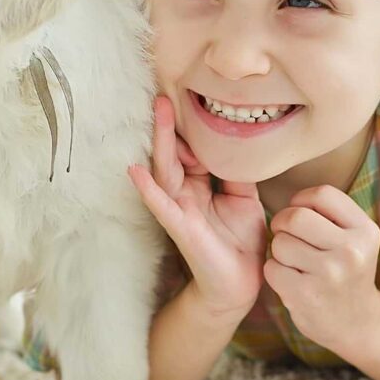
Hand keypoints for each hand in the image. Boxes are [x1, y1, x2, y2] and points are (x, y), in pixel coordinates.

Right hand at [128, 95, 266, 323]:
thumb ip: (238, 172)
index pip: (193, 150)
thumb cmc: (240, 241)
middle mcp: (185, 193)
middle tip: (164, 96)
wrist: (240, 284)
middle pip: (174, 153)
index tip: (191, 98)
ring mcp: (179, 209)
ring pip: (166, 170)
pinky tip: (135, 172)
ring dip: (161, 142)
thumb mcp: (244, 199)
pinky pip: (161, 205)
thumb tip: (239, 142)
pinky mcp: (180, 228)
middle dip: (169, 125)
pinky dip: (148, 189)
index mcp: (200, 184)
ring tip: (158, 114)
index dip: (192, 128)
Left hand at [264, 185, 379, 353]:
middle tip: (286, 235)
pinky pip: (271, 268)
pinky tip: (291, 281)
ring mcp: (329, 274)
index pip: (321, 194)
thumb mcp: (354, 239)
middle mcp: (351, 251)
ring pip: (280, 242)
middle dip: (282, 223)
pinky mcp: (307, 295)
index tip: (299, 213)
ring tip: (295, 263)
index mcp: (364, 230)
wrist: (357, 323)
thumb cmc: (345, 271)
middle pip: (295, 216)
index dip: (300, 200)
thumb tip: (287, 187)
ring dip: (279, 251)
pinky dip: (274, 272)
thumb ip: (330, 213)